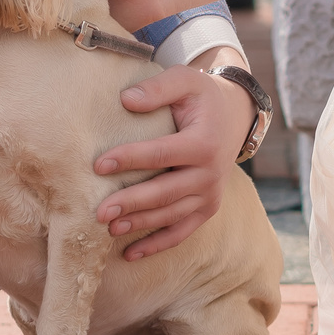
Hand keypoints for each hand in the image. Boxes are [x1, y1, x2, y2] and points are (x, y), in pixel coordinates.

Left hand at [93, 48, 255, 260]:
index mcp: (204, 143)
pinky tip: (130, 254)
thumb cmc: (201, 97)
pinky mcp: (206, 209)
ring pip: (171, 215)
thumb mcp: (185, 80)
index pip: (161, 154)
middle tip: (100, 212)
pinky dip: (157, 244)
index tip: (98, 165)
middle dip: (131, 203)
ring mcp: (209, 195)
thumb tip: (126, 100)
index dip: (130, 159)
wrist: (234, 116)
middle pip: (165, 192)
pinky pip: (181, 232)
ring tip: (109, 228)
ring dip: (140, 224)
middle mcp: (210, 174)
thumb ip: (158, 88)